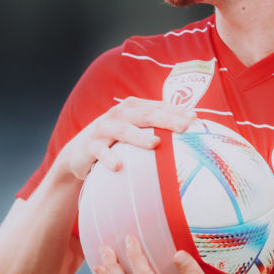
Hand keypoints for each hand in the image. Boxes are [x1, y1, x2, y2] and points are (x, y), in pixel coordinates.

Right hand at [57, 98, 194, 179]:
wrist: (78, 154)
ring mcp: (104, 129)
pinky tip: (118, 166)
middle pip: (146, 115)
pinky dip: (109, 158)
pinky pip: (100, 152)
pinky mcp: (90, 146)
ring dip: (139, 137)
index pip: (158, 107)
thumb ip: (155, 128)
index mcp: (133, 108)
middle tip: (184, 126)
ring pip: (124, 131)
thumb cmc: (114, 142)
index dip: (176, 110)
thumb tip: (189, 133)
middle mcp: (119, 115)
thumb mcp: (133, 131)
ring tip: (155, 143)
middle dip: (166, 120)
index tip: (195, 117)